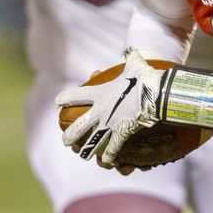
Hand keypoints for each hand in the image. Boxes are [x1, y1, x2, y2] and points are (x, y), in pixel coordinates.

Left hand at [57, 50, 165, 167]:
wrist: (154, 92)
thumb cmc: (145, 76)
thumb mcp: (135, 64)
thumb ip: (130, 58)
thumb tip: (132, 51)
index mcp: (99, 93)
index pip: (76, 95)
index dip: (66, 98)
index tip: (57, 102)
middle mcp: (100, 111)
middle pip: (79, 125)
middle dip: (70, 134)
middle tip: (65, 141)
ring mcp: (109, 124)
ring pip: (91, 141)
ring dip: (85, 149)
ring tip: (81, 155)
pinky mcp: (121, 134)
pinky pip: (112, 149)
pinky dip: (110, 156)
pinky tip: (107, 161)